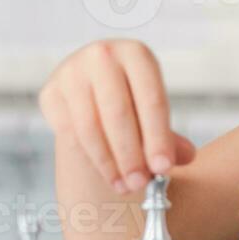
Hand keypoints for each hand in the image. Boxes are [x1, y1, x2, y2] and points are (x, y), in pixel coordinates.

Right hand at [37, 39, 197, 194]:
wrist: (93, 85)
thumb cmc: (131, 96)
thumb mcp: (153, 106)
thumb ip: (168, 134)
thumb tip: (187, 156)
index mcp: (136, 53)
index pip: (151, 99)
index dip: (158, 137)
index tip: (164, 167)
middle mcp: (102, 55)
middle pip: (118, 113)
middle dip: (131, 155)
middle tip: (141, 183)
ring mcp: (71, 72)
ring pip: (90, 126)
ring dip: (110, 163)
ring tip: (126, 186)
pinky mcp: (51, 92)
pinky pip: (69, 132)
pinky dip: (90, 158)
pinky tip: (108, 174)